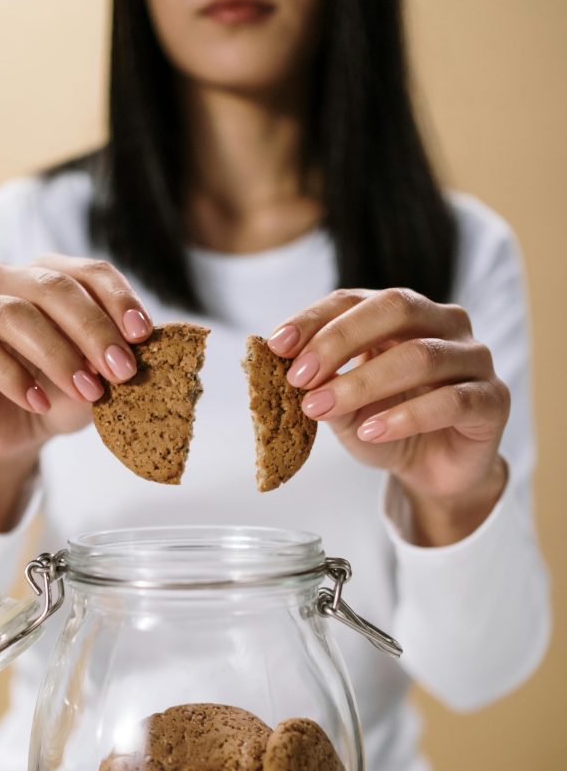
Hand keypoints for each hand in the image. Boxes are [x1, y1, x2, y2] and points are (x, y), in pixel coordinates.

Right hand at [0, 256, 151, 529]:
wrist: (15, 431)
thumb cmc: (59, 392)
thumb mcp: (100, 372)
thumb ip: (120, 352)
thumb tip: (156, 343)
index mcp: (47, 274)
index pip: (88, 271)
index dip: (118, 299)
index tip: (142, 335)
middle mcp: (5, 280)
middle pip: (52, 287)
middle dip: (93, 330)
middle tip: (122, 372)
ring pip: (15, 315)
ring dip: (59, 356)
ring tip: (88, 393)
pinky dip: (16, 379)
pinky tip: (39, 404)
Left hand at [269, 288, 510, 544]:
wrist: (434, 472)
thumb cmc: (386, 427)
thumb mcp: (344, 408)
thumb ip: (322, 386)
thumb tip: (285, 370)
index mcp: (403, 313)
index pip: (355, 298)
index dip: (315, 319)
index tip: (276, 345)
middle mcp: (444, 323)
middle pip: (395, 308)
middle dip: (339, 340)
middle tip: (299, 376)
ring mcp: (473, 358)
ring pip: (420, 355)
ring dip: (364, 382)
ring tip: (323, 408)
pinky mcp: (492, 399)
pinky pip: (451, 400)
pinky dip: (405, 416)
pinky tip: (371, 432)